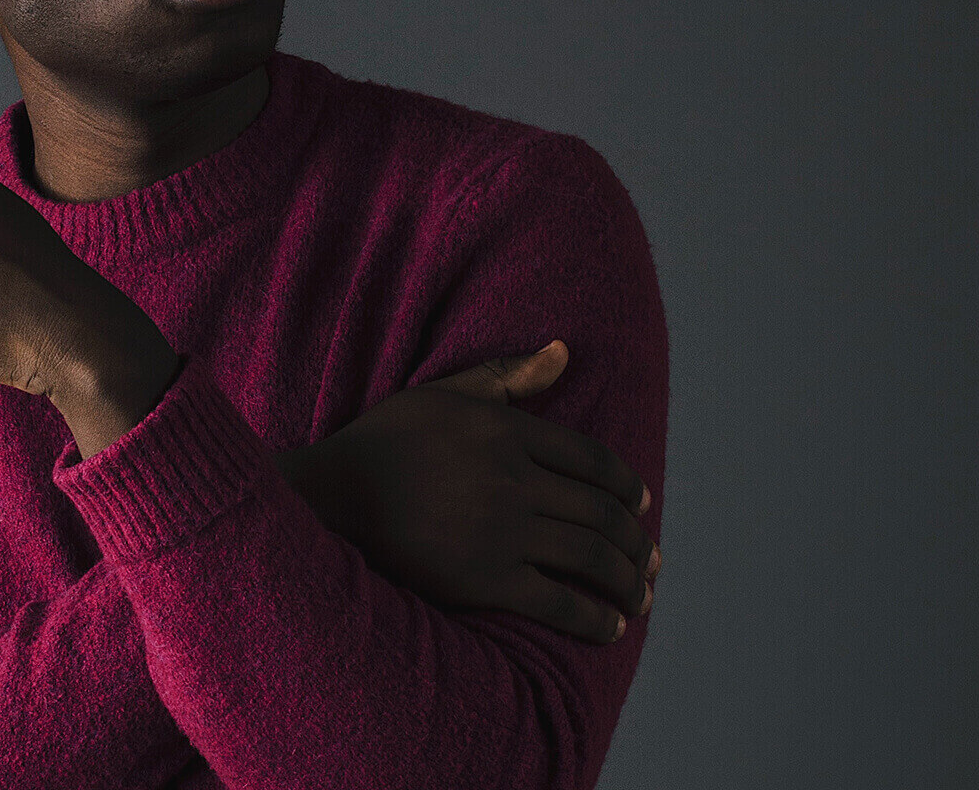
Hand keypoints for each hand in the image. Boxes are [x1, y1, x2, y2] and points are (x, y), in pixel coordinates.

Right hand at [279, 341, 659, 643]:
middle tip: (649, 561)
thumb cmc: (381, 444)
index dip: (627, 485)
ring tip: (639, 596)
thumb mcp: (441, 394)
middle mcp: (513, 480)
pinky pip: (558, 601)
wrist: (329, 499)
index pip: (592, 460)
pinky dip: (594, 617)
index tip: (641, 505)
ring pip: (590, 557)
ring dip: (626, 581)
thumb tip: (565, 351)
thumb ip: (506, 376)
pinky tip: (612, 627)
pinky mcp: (483, 579)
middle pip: (601, 512)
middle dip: (636, 541)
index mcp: (507, 431)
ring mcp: (501, 531)